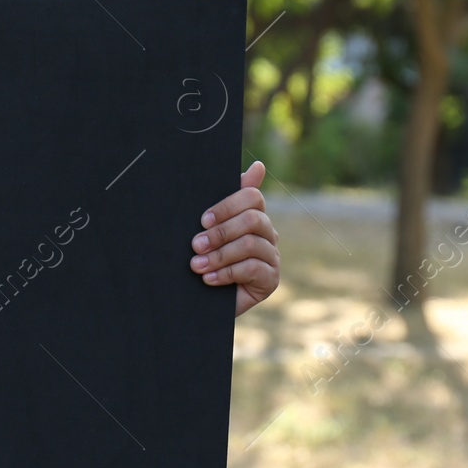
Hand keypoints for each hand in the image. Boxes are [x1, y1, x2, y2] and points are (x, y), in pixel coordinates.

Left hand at [190, 160, 279, 318]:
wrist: (201, 301)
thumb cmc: (205, 260)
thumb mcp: (209, 230)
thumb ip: (226, 201)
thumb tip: (259, 166)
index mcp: (253, 216)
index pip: (252, 198)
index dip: (228, 206)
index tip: (202, 220)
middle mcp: (267, 234)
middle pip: (253, 219)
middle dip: (220, 232)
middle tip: (195, 245)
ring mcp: (272, 257)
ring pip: (251, 244)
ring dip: (219, 255)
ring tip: (196, 266)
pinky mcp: (271, 280)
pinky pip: (253, 268)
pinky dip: (227, 273)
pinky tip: (208, 279)